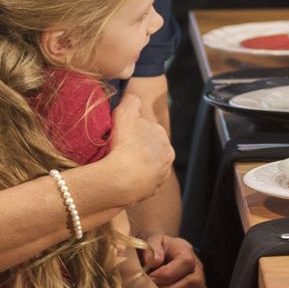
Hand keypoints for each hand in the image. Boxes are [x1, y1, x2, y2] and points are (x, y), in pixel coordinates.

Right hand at [98, 91, 176, 211]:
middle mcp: (168, 153)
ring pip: (150, 165)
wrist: (123, 178)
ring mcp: (162, 173)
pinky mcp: (155, 189)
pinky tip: (125, 178)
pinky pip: (145, 181)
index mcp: (162, 134)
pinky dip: (137, 179)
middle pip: (151, 148)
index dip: (134, 132)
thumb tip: (134, 98)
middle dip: (139, 149)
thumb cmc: (124, 144)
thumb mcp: (125, 113)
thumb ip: (132, 101)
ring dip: (139, 165)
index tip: (122, 137)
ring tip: (122, 166)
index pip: (148, 129)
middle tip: (121, 152)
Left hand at [136, 232, 207, 287]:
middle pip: (195, 284)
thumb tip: (153, 261)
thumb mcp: (148, 241)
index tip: (150, 279)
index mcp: (186, 252)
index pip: (187, 262)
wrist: (152, 262)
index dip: (167, 274)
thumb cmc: (149, 252)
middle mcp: (198, 271)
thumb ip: (150, 247)